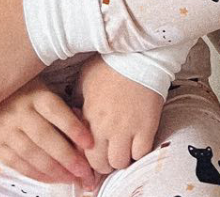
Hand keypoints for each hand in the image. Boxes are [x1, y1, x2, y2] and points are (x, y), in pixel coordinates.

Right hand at [0, 77, 96, 188]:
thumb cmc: (20, 88)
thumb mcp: (40, 85)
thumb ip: (59, 104)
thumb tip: (82, 122)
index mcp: (35, 93)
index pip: (57, 111)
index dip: (74, 128)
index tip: (90, 143)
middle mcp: (19, 111)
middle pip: (45, 137)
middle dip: (67, 158)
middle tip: (84, 172)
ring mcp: (5, 128)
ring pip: (31, 154)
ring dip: (53, 170)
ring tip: (71, 178)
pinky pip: (16, 162)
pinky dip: (34, 174)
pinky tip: (50, 179)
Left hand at [76, 55, 163, 173]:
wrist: (139, 55)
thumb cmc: (110, 64)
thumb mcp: (85, 79)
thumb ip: (77, 100)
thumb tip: (73, 113)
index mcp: (89, 116)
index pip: (82, 152)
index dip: (87, 158)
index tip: (92, 156)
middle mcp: (106, 127)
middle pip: (101, 164)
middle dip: (104, 163)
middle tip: (109, 155)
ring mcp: (127, 129)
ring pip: (120, 162)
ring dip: (121, 159)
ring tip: (124, 149)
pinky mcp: (147, 126)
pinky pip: (141, 153)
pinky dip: (139, 152)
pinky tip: (138, 143)